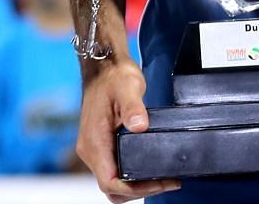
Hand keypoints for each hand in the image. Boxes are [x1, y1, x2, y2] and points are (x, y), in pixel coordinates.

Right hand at [78, 59, 177, 200]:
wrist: (104, 67)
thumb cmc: (113, 76)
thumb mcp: (127, 87)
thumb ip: (133, 107)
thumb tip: (139, 126)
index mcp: (94, 142)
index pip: (110, 182)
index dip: (135, 189)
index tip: (159, 183)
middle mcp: (91, 150)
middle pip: (112, 188)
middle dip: (140, 191)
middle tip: (167, 183)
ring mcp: (95, 149)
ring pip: (113, 182)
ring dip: (136, 186)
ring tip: (162, 179)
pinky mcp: (102, 146)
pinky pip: (114, 171)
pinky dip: (131, 177)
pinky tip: (149, 169)